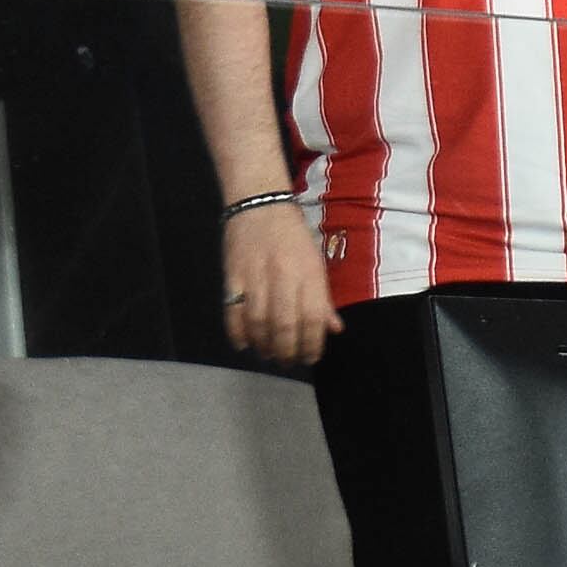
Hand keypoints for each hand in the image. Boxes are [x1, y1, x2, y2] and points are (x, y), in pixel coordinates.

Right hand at [221, 201, 340, 365]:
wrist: (260, 204)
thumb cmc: (293, 236)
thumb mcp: (316, 262)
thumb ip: (323, 298)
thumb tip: (334, 330)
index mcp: (309, 273)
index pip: (313, 318)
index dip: (312, 345)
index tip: (310, 358)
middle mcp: (284, 276)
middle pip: (284, 326)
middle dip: (287, 352)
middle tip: (288, 362)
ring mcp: (255, 275)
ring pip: (258, 323)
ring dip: (263, 346)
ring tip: (268, 354)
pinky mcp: (232, 274)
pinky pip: (233, 311)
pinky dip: (238, 333)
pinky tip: (245, 343)